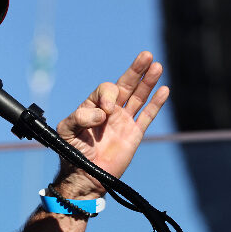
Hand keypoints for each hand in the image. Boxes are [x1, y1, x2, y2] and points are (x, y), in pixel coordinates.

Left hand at [56, 51, 168, 193]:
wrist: (84, 175)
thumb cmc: (71, 152)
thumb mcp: (66, 130)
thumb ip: (80, 117)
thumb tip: (103, 113)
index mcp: (92, 106)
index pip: (106, 90)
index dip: (108, 95)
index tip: (106, 111)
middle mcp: (109, 111)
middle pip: (125, 85)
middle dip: (135, 70)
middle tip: (146, 56)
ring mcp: (123, 121)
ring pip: (138, 97)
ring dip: (147, 82)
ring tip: (156, 66)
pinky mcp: (134, 134)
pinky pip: (147, 116)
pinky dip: (156, 104)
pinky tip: (163, 90)